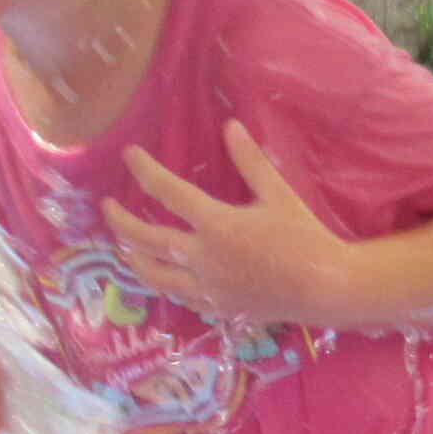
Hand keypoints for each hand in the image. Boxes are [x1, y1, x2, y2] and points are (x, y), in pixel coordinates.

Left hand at [103, 127, 355, 325]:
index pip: (167, 192)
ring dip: (133, 258)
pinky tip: (163, 276)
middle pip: (146, 240)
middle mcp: (202, 257)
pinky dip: (164, 283)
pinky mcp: (217, 307)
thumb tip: (231, 126)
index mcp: (216, 224)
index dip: (144, 170)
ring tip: (123, 247)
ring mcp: (207, 287)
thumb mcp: (279, 194)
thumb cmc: (305, 237)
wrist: (325, 287)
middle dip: (121, 222)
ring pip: (155, 275)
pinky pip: (179, 296)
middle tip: (107, 208)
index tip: (129, 155)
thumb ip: (251, 161)